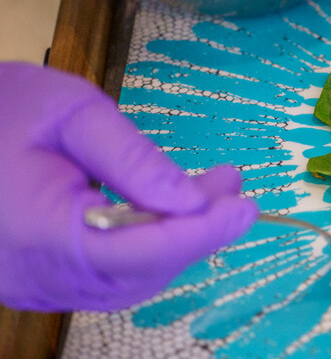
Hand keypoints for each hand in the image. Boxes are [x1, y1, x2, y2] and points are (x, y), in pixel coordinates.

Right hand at [0, 63, 257, 311]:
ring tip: (214, 190)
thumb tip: (194, 202)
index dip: (199, 234)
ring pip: (128, 278)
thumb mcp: (73, 113)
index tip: (244, 208)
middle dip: (196, 232)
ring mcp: (34, 283)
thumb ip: (134, 160)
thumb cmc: (4, 108)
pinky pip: (106, 274)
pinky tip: (170, 207)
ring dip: (177, 238)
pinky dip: (147, 245)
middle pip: (139, 271)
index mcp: (39, 232)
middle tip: (233, 188)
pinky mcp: (40, 278)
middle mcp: (36, 274)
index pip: (138, 252)